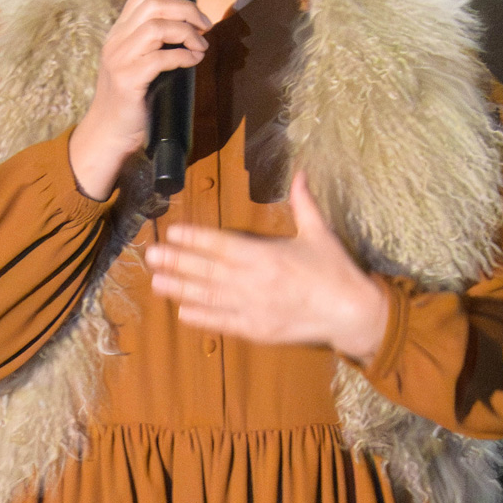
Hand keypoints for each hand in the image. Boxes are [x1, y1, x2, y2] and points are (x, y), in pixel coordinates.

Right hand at [68, 0, 211, 199]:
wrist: (107, 132)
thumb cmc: (129, 99)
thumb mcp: (137, 62)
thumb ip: (153, 43)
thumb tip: (189, 28)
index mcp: (119, 32)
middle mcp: (117, 40)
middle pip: (154, 5)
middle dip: (187, 9)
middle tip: (206, 25)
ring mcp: (120, 58)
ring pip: (157, 27)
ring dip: (187, 33)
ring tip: (200, 46)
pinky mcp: (128, 79)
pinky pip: (161, 58)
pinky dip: (183, 56)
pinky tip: (193, 61)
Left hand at [145, 171, 389, 363]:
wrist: (351, 314)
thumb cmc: (335, 270)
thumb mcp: (320, 233)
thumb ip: (304, 202)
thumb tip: (300, 172)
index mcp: (268, 256)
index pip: (223, 245)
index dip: (196, 239)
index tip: (173, 232)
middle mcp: (256, 283)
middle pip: (208, 271)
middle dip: (178, 262)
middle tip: (151, 255)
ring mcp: (254, 309)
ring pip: (210, 298)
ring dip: (181, 289)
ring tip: (156, 282)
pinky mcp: (258, 330)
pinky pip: (224, 323)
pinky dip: (202, 317)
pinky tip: (182, 312)